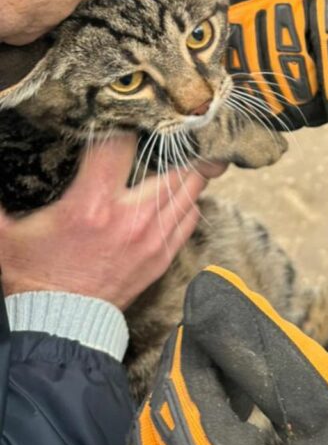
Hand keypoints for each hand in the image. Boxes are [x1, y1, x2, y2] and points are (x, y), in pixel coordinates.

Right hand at [0, 133, 207, 308]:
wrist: (61, 325)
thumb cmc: (34, 277)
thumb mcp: (7, 235)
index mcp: (92, 205)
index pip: (121, 145)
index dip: (123, 125)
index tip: (123, 119)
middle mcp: (131, 218)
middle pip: (175, 163)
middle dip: (173, 144)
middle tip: (170, 132)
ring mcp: (153, 237)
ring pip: (192, 187)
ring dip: (188, 169)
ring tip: (181, 155)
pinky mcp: (163, 255)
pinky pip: (191, 216)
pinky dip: (188, 200)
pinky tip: (179, 191)